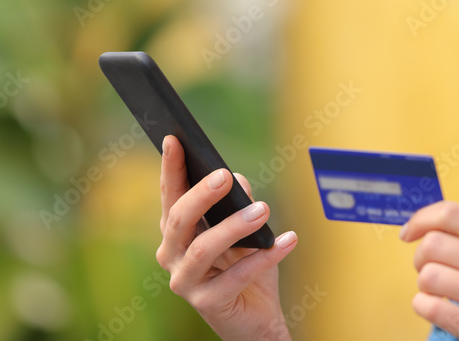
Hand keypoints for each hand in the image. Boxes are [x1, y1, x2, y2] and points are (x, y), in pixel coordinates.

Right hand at [155, 136, 298, 340]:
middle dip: (202, 194)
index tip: (175, 138)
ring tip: (264, 210)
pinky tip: (288, 240)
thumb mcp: (245, 228)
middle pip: (179, 219)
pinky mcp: (207, 303)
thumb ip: (237, 203)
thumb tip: (237, 179)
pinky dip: (265, 257)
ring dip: (235, 226)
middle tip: (225, 175)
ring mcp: (186, 281)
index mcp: (176, 232)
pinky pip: (237, 276)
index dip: (170, 167)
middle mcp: (171, 255)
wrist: (256, 318)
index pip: (170, 194)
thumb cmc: (246, 265)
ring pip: (205, 247)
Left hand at [400, 201, 458, 340]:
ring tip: (439, 291)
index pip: (451, 214)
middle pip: (433, 244)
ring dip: (423, 284)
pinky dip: (422, 306)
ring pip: (428, 275)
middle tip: (430, 269)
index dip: (421, 219)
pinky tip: (438, 308)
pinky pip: (429, 307)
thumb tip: (412, 226)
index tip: (408, 233)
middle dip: (420, 257)